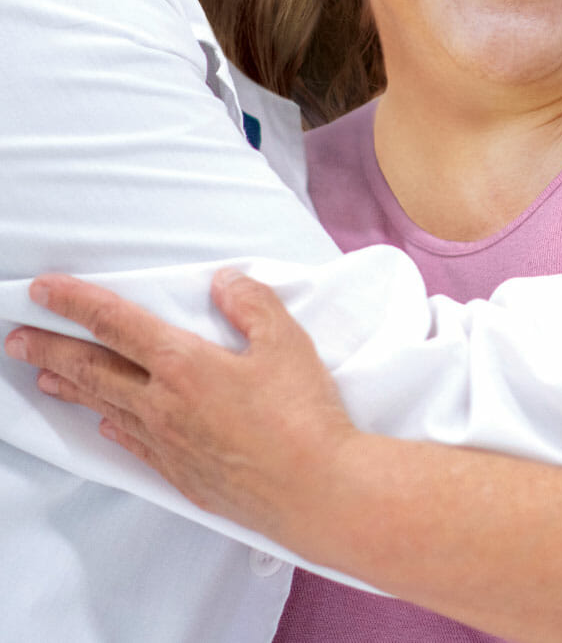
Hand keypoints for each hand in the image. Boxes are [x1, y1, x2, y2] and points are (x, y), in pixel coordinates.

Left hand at [5, 271, 356, 552]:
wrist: (317, 492)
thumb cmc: (304, 417)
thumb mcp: (285, 341)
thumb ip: (250, 303)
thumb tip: (224, 283)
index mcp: (182, 364)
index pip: (114, 323)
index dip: (75, 302)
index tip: (43, 290)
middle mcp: (164, 405)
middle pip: (94, 368)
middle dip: (51, 348)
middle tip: (17, 338)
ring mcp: (169, 444)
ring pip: (107, 407)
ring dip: (71, 388)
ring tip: (44, 376)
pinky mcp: (183, 475)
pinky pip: (135, 444)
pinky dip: (113, 427)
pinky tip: (106, 424)